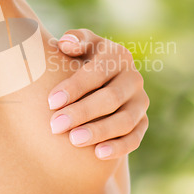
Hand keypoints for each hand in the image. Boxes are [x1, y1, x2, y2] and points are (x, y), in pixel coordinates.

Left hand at [47, 29, 149, 159]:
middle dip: (82, 113)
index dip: (74, 87)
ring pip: (125, 121)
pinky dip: (119, 147)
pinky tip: (98, 154)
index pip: (97, 72)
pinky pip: (135, 138)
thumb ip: (73, 40)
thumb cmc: (79, 59)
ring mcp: (140, 101)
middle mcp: (133, 78)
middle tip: (56, 125)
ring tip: (73, 140)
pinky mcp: (142, 122)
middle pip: (110, 98)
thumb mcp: (77, 44)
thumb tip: (67, 44)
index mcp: (117, 55)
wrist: (96, 82)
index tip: (51, 102)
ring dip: (99, 132)